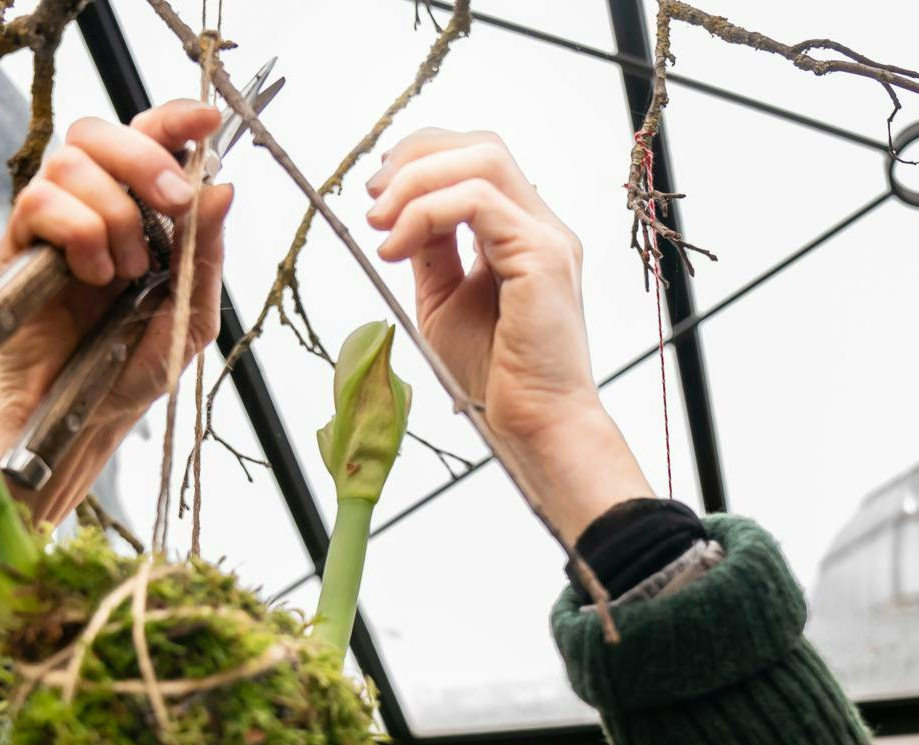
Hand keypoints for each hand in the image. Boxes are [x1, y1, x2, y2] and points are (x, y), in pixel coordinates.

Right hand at [0, 100, 233, 520]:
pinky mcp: (16, 247)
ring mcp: (50, 224)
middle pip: (99, 132)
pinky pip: (39, 202)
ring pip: (70, 163)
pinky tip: (92, 276)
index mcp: (136, 215)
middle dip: (144, 158)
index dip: (172, 120)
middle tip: (172, 205)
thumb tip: (223, 187)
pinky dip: (78, 232)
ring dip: (113, 213)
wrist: (85, 417)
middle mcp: (90, 207)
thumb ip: (206, 253)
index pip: (146, 140)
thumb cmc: (133, 370)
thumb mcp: (190, 315)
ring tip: (124, 272)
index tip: (206, 119)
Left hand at [363, 129, 652, 541]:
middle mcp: (540, 226)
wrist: (534, 426)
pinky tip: (396, 247)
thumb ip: (431, 253)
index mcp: (521, 234)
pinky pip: (479, 203)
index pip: (476, 162)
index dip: (421, 161)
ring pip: (481, 161)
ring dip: (416, 182)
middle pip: (481, 146)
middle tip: (371, 197)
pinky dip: (427, 213)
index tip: (377, 195)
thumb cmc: (496, 379)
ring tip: (378, 222)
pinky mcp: (543, 256)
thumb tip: (397, 215)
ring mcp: (547, 237)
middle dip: (415, 158)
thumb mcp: (444, 302)